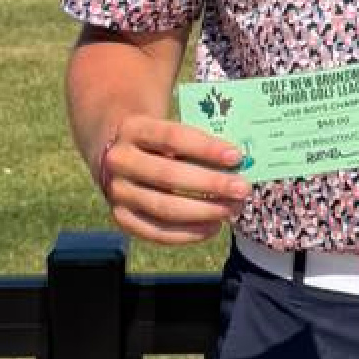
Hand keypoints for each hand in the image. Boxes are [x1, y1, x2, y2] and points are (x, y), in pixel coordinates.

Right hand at [98, 115, 250, 246]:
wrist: (118, 152)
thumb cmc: (158, 137)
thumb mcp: (168, 124)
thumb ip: (197, 135)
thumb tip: (240, 157)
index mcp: (133, 128)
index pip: (172, 136)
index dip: (206, 148)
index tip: (237, 156)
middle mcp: (119, 160)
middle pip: (168, 175)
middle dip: (211, 184)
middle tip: (242, 189)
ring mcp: (117, 191)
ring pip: (163, 207)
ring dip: (203, 211)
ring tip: (232, 209)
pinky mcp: (121, 216)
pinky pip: (155, 232)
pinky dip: (187, 234)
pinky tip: (213, 227)